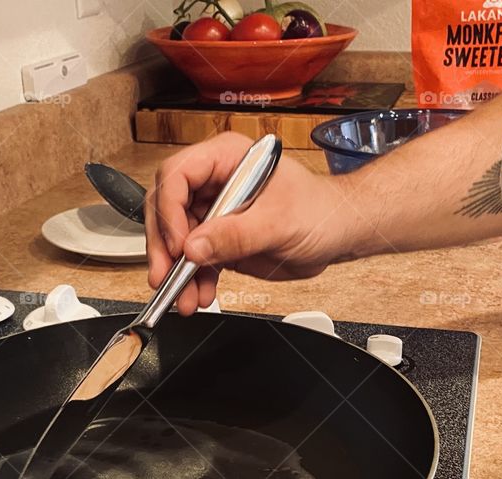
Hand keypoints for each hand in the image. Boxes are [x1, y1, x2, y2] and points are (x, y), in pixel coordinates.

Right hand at [144, 132, 358, 314]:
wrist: (337, 234)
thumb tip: (194, 247)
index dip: (170, 209)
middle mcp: (216, 181)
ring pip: (177, 239)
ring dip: (177, 271)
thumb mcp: (278, 223)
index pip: (178, 175)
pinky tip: (200, 294)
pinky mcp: (220, 239)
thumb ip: (235, 235)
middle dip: (165, 247)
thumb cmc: (319, 211)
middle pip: (168, 208)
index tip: (178, 244)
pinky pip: (195, 259)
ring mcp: (216, 211)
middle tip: (164, 276)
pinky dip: (193, 279)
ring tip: (185, 297)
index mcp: (227, 158)